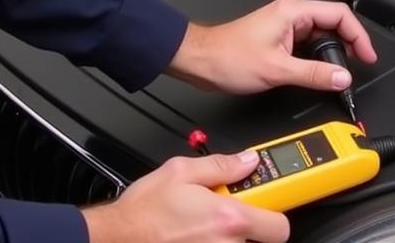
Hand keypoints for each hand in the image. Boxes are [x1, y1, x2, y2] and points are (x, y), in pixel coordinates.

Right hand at [82, 150, 288, 242]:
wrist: (115, 238)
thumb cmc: (144, 211)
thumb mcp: (182, 171)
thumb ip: (222, 164)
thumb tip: (248, 160)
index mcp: (228, 220)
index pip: (279, 227)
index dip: (277, 213)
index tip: (270, 203)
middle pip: (261, 241)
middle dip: (252, 225)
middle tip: (233, 210)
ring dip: (230, 236)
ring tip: (207, 223)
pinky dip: (213, 242)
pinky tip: (195, 234)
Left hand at [168, 0, 377, 93]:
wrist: (201, 60)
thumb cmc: (228, 58)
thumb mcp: (277, 70)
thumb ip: (314, 74)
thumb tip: (343, 77)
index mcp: (294, 11)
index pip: (339, 15)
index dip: (358, 35)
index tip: (367, 55)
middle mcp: (291, 13)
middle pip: (333, 22)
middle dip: (350, 43)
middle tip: (360, 65)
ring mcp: (285, 25)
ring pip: (320, 34)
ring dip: (334, 52)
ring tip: (343, 72)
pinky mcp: (279, 37)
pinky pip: (307, 44)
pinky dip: (319, 57)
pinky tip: (321, 72)